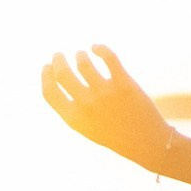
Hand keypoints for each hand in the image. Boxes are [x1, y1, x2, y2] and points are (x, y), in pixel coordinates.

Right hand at [42, 46, 170, 170]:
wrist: (145, 142)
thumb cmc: (113, 134)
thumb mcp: (87, 127)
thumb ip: (72, 107)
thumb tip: (60, 78)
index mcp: (74, 118)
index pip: (49, 92)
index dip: (46, 76)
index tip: (47, 67)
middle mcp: (87, 105)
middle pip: (63, 73)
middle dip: (58, 60)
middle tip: (58, 55)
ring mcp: (105, 93)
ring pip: (83, 62)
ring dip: (79, 55)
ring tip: (81, 55)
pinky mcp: (124, 83)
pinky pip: (108, 57)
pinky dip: (100, 48)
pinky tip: (96, 48)